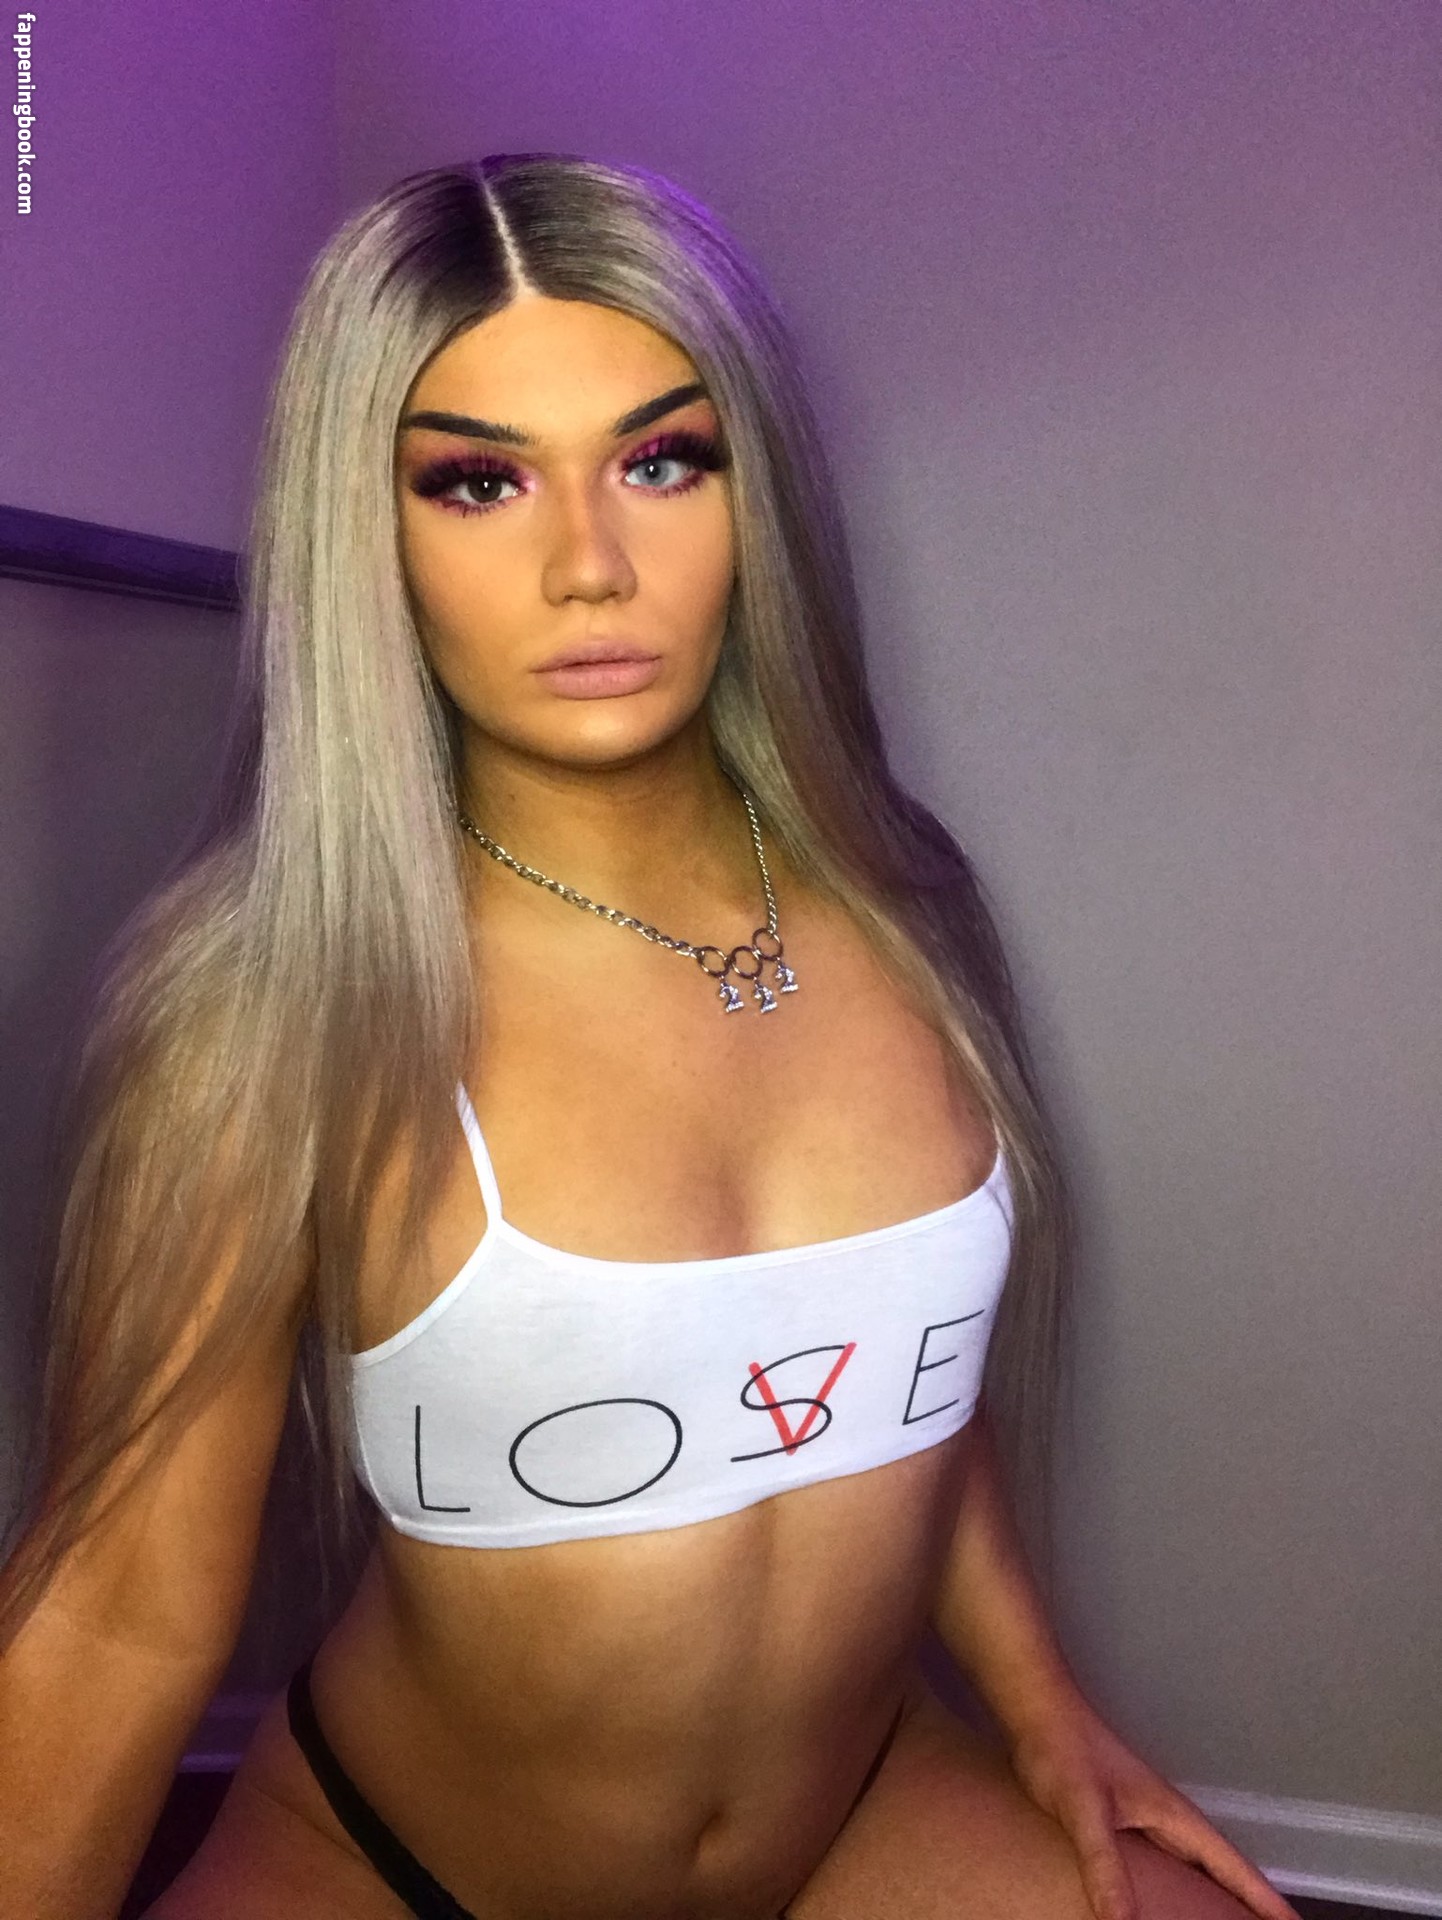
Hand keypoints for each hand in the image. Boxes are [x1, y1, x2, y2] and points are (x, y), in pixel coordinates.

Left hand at [1003, 1693, 1302, 1919]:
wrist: (1036, 1711)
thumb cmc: (1063, 1750)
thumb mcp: (1084, 1810)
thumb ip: (1104, 1863)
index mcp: (1172, 1815)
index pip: (1231, 1865)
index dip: (1263, 1898)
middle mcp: (1166, 1817)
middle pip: (1220, 1868)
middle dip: (1247, 1901)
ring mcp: (1145, 1816)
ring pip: (1194, 1864)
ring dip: (1216, 1891)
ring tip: (1232, 1919)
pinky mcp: (1120, 1817)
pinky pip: (1165, 1860)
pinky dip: (1180, 1882)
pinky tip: (1165, 1899)